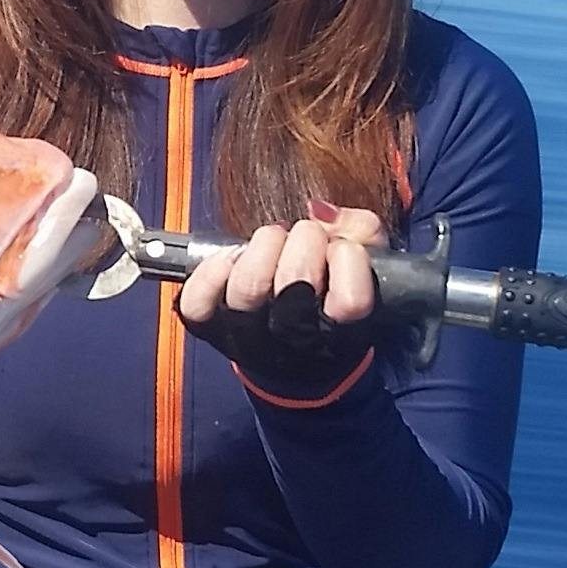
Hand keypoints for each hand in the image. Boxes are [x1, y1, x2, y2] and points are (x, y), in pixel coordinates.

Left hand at [176, 200, 386, 390]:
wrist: (296, 356)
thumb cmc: (333, 297)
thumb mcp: (369, 265)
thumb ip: (361, 232)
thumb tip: (321, 211)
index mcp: (343, 334)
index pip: (351, 300)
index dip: (349, 260)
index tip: (342, 250)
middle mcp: (295, 343)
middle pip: (295, 284)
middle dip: (306, 242)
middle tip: (306, 237)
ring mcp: (247, 338)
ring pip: (248, 286)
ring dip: (264, 246)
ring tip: (273, 241)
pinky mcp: (210, 328)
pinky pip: (198, 302)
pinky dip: (210, 271)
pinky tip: (231, 257)